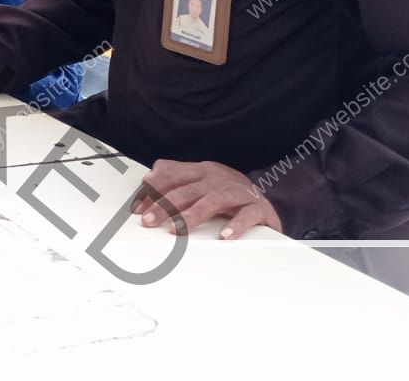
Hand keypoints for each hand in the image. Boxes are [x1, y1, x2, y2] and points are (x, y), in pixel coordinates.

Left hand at [132, 159, 282, 239]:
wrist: (270, 198)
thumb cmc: (229, 193)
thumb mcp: (201, 181)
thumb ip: (176, 177)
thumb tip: (148, 177)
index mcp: (202, 172)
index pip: (173, 177)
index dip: (153, 191)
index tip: (138, 208)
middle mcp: (218, 179)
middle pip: (188, 190)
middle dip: (166, 205)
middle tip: (150, 221)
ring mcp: (238, 193)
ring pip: (213, 201)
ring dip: (192, 215)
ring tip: (177, 229)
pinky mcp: (257, 208)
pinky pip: (246, 216)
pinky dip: (235, 226)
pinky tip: (224, 236)